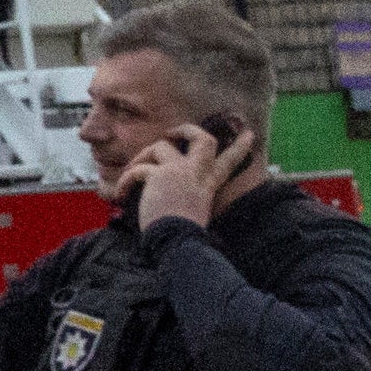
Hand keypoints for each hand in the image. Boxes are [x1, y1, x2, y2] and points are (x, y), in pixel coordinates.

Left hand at [122, 119, 255, 232]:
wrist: (176, 241)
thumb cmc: (181, 233)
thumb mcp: (194, 210)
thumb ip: (188, 194)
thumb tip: (165, 188)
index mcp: (208, 184)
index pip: (228, 162)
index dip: (239, 147)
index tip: (249, 134)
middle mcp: (197, 174)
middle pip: (202, 138)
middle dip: (186, 130)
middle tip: (171, 133)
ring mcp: (179, 171)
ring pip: (160, 146)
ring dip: (141, 157)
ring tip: (130, 172)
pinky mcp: (159, 175)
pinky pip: (137, 169)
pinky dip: (125, 180)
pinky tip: (121, 194)